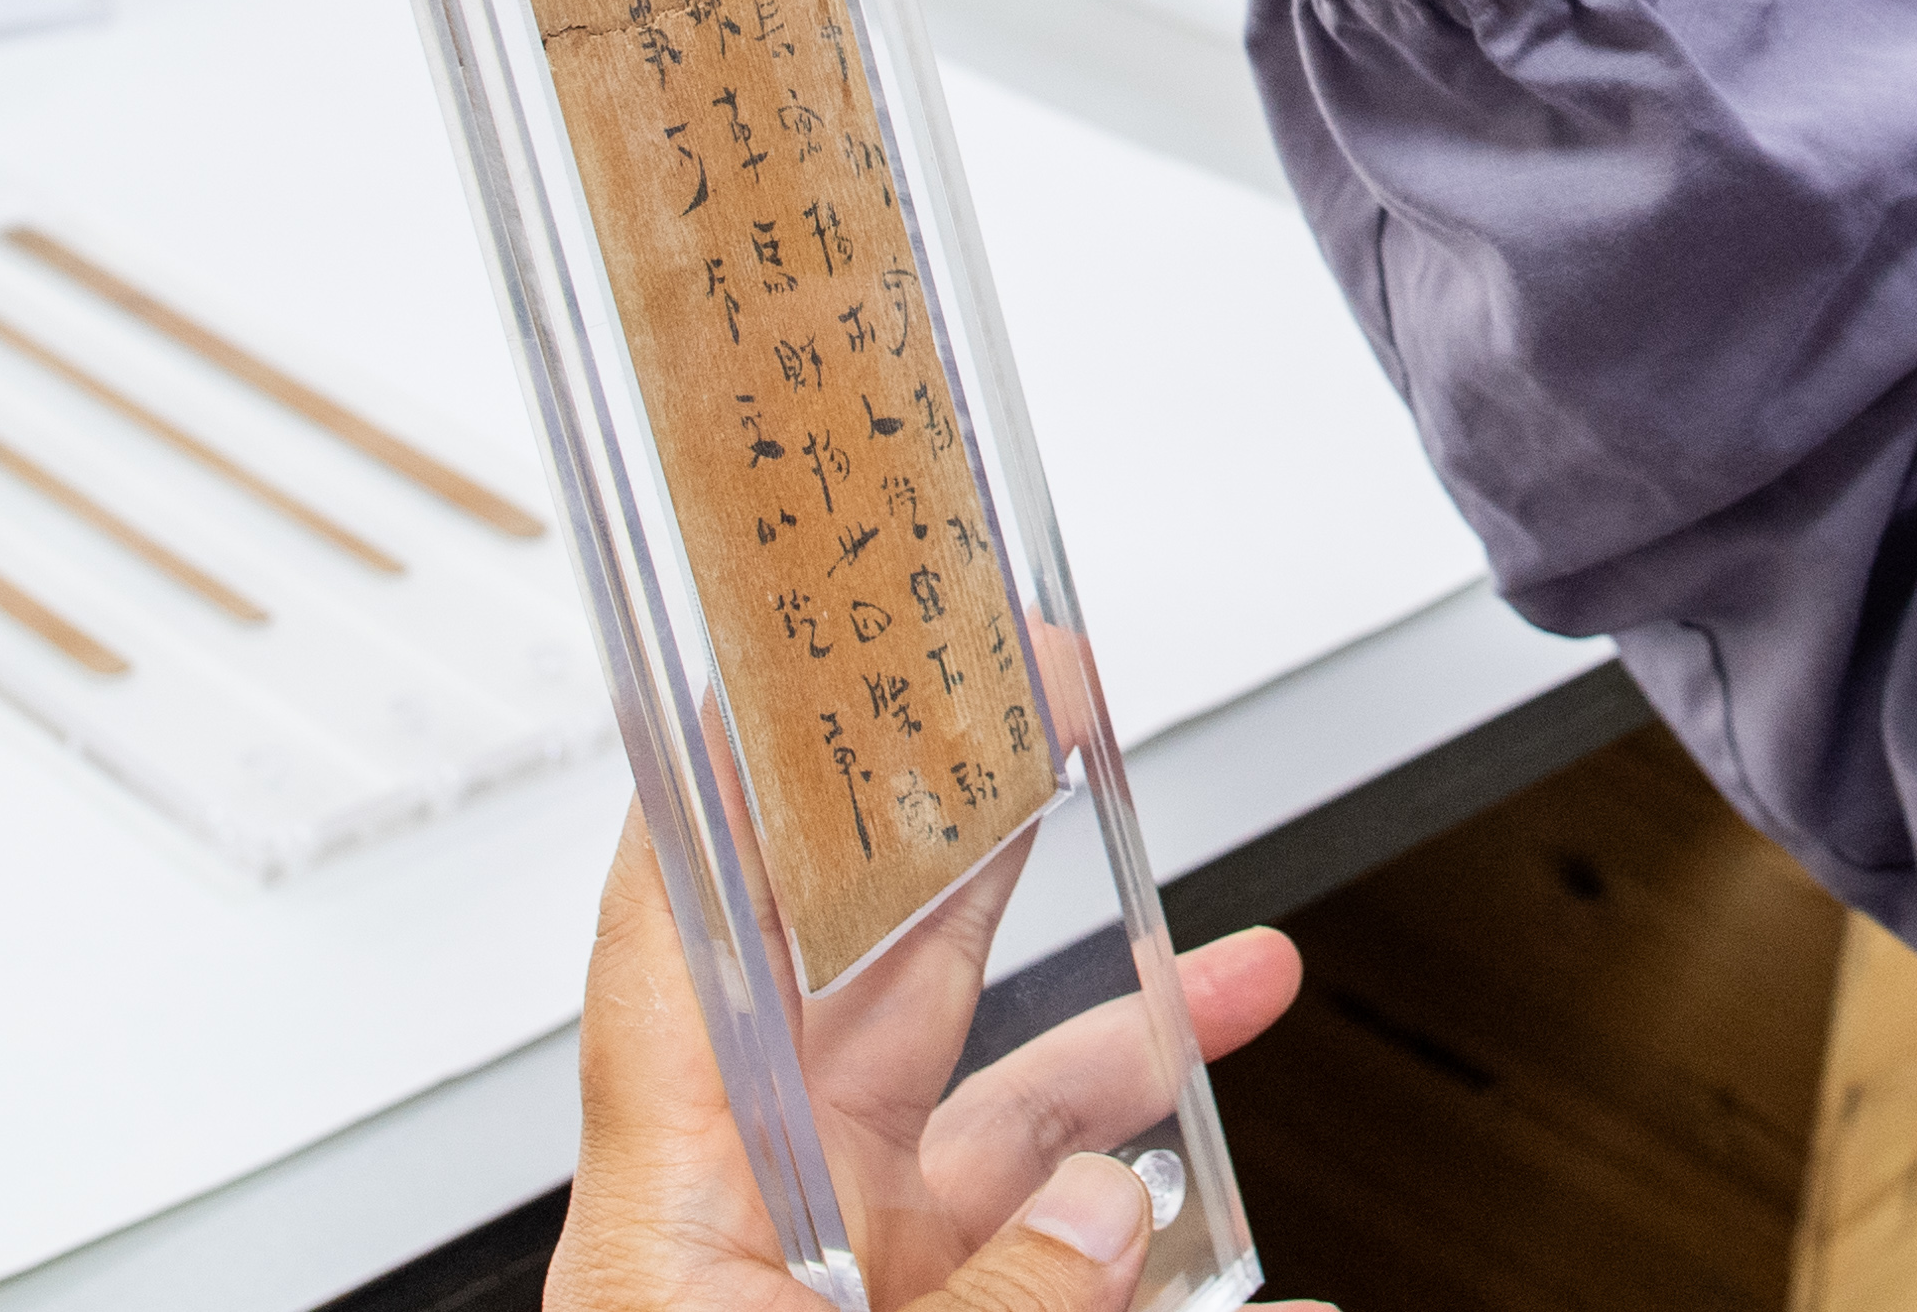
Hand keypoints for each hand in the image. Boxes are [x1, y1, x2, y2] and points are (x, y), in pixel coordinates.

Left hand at [547, 803, 1320, 1310]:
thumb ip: (996, 1305)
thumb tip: (1109, 1206)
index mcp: (678, 1217)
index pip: (679, 948)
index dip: (725, 793)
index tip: (780, 667)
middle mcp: (755, 1230)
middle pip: (863, 991)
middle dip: (971, 853)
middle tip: (1044, 727)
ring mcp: (843, 1288)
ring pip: (988, 1115)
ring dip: (1115, 1035)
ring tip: (1238, 963)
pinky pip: (1036, 1244)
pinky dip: (1132, 1202)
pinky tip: (1213, 1191)